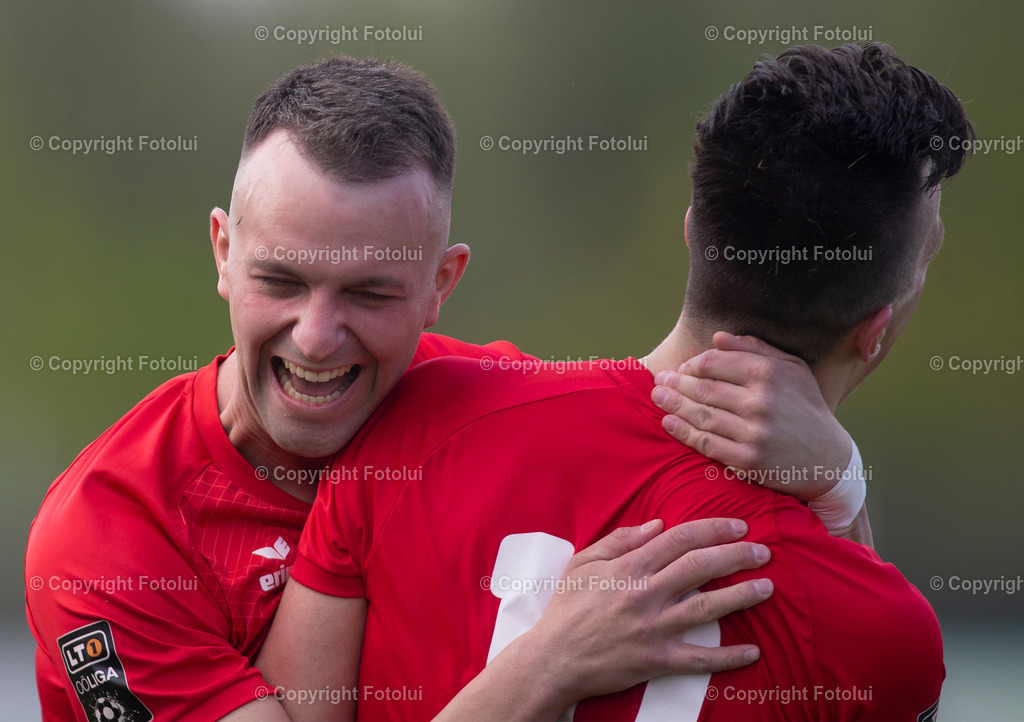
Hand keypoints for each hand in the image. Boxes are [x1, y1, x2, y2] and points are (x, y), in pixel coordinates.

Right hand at [514, 518, 772, 709]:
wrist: (553, 658)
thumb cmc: (566, 609)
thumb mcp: (584, 563)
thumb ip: (620, 540)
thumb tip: (658, 524)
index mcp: (629, 567)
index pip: (680, 539)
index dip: (714, 529)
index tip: (738, 526)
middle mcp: (646, 594)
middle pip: (701, 567)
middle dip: (737, 555)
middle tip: (763, 551)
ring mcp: (654, 628)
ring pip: (708, 608)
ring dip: (742, 596)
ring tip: (767, 587)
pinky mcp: (657, 660)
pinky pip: (700, 659)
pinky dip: (728, 657)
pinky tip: (752, 651)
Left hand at [651, 332, 850, 500]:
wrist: (827, 458)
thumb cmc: (805, 407)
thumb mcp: (791, 369)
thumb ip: (755, 349)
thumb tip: (717, 337)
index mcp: (769, 374)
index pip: (714, 363)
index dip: (692, 365)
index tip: (682, 369)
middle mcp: (760, 401)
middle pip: (703, 388)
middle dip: (675, 383)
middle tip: (659, 382)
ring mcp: (753, 432)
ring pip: (700, 415)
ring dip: (673, 405)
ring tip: (658, 398)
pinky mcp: (748, 460)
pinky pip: (706, 443)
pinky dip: (682, 431)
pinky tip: (669, 422)